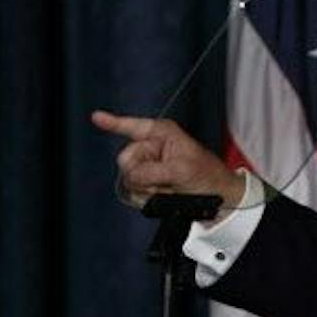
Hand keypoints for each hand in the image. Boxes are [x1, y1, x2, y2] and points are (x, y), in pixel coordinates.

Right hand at [90, 110, 245, 213]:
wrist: (220, 200)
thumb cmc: (208, 177)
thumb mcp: (181, 170)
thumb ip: (152, 171)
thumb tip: (132, 177)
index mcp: (162, 134)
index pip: (133, 127)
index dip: (113, 123)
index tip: (96, 117)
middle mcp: (152, 147)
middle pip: (126, 160)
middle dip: (142, 174)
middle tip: (166, 181)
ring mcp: (150, 167)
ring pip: (129, 179)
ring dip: (149, 189)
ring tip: (171, 189)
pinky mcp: (149, 184)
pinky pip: (136, 193)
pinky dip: (150, 197)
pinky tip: (166, 196)